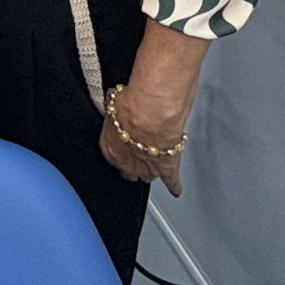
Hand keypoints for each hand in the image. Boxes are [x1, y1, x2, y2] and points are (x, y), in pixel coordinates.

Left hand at [99, 20, 210, 198]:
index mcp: (110, 143)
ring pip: (147, 174)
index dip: (117, 149)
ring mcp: (146, 163)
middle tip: (136, 155)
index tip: (122, 144)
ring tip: (152, 166)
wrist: (154, 105)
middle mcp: (126, 158)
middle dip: (131, 163)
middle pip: (128, 168)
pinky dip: (174, 184)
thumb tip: (116, 95)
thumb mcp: (116, 97)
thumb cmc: (134, 98)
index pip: (110, 154)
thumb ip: (116, 102)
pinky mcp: (167, 165)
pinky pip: (171, 179)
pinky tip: (175, 190)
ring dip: (149, 169)